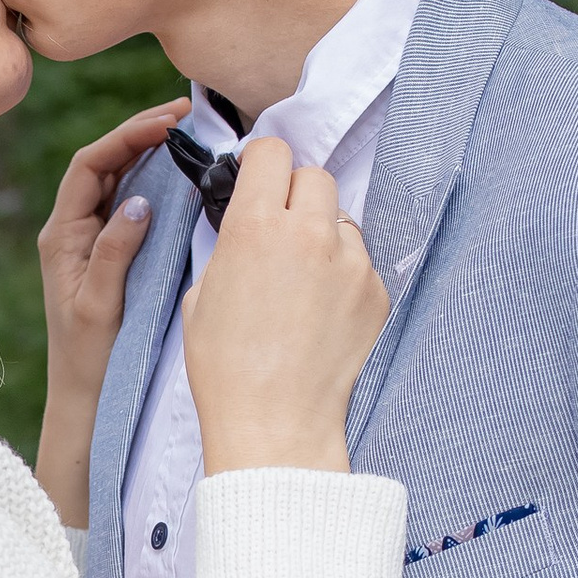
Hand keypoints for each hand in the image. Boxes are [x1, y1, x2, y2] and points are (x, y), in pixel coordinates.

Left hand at [33, 97, 186, 526]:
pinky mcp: (113, 254)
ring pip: (121, 181)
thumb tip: (139, 201)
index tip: (165, 123)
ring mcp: (93, 241)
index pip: (89, 165)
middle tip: (185, 115)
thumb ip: (115, 251)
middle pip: (106, 163)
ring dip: (151, 154)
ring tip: (189, 133)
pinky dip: (158, 182)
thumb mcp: (101, 305)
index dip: (125, 136)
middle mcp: (73, 231)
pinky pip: (133, 206)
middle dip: (142, 133)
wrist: (86, 399)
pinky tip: (185, 174)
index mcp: (61, 236)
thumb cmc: (90, 359)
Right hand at [183, 136, 388, 475]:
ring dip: (323, 234)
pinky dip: (343, 275)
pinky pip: (360, 262)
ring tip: (303, 280)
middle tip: (280, 230)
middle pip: (313, 177)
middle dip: (295, 195)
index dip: (262, 164)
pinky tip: (322, 312)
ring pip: (342, 218)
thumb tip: (247, 228)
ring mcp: (350, 262)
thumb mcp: (202, 296)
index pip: (272, 152)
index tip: (259, 181)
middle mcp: (307, 233)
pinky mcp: (376, 292)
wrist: (275, 425)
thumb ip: (229, 247)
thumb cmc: (226, 368)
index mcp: (254, 226)